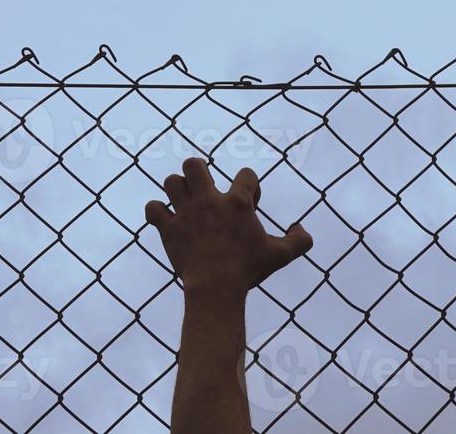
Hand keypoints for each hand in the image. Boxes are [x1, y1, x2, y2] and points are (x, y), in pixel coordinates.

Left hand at [145, 158, 312, 298]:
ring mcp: (186, 213)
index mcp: (238, 202)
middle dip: (199, 172)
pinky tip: (168, 220)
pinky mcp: (169, 229)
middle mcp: (210, 200)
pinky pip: (153, 209)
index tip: (248, 208)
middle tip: (206, 189)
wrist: (216, 289)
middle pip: (194, 164)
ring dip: (178, 190)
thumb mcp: (281, 255)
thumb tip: (302, 229)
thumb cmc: (248, 270)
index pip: (246, 174)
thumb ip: (300, 241)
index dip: (250, 186)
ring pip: (172, 182)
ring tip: (187, 204)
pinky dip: (157, 212)